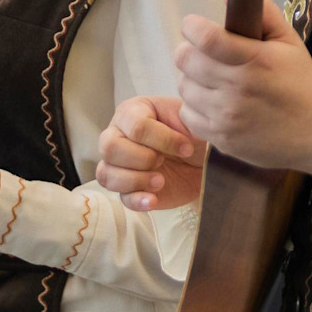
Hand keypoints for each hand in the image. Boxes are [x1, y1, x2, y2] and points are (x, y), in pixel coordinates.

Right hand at [97, 96, 205, 212]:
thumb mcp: (192, 121)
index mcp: (133, 112)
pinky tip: (153, 199)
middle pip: (110, 148)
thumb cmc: (196, 135)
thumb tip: (184, 125)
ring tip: (161, 181)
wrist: (205, 162)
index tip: (186, 148)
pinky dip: (137, 200)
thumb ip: (184, 118)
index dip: (162, 140)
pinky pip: (120, 197)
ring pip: (106, 174)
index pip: (135, 126)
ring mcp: (119, 164)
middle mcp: (118, 135)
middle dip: (142, 158)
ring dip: (136, 180)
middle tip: (163, 161)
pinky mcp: (128, 189)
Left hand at [176, 0, 311, 194]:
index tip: (193, 25)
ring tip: (209, 78)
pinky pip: (187, 115)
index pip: (206, 38)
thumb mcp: (290, 43)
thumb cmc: (302, 82)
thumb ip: (264, 15)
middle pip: (186, 61)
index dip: (191, 26)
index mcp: (254, 60)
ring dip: (192, 78)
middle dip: (189, 50)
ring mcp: (226, 117)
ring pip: (184, 87)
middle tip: (201, 51)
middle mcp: (236, 89)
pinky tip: (211, 101)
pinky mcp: (220, 138)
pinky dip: (194, 105)